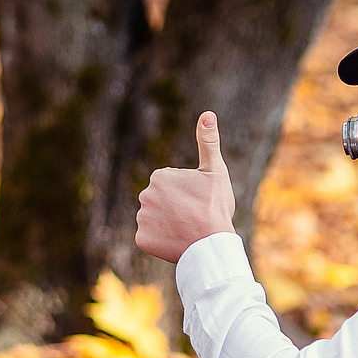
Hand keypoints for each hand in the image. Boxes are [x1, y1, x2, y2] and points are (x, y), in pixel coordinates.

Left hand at [135, 111, 238, 263]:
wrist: (211, 244)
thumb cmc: (215, 206)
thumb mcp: (215, 170)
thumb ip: (208, 142)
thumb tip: (207, 114)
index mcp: (159, 176)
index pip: (170, 184)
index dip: (187, 192)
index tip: (197, 200)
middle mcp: (144, 195)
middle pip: (161, 201)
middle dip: (174, 207)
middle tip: (193, 215)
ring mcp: (142, 219)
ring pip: (155, 219)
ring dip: (167, 223)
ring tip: (186, 229)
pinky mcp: (142, 239)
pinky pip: (150, 237)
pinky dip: (161, 240)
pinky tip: (176, 240)